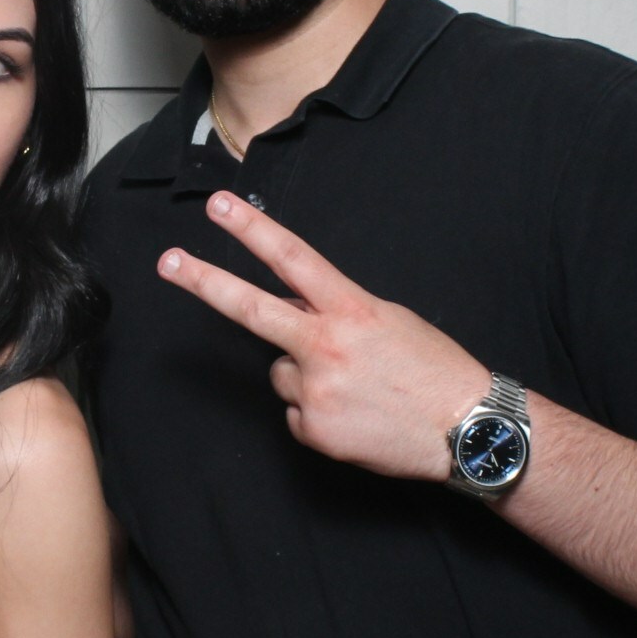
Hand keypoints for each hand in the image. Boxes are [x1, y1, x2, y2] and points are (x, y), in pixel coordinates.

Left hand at [158, 191, 489, 483]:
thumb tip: (293, 311)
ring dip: (305, 377)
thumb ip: (336, 312)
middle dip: (204, 281)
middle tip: (168, 262)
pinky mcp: (314, 430)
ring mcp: (316, 390)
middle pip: (252, 308)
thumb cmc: (434, 370)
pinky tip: (356, 418)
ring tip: (357, 389)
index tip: (216, 207)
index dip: (251, 230)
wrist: (468, 430)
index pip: (292, 259)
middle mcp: (326, 347)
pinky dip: (319, 415)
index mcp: (351, 310)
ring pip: (281, 373)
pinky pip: (297, 414)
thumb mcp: (389, 321)